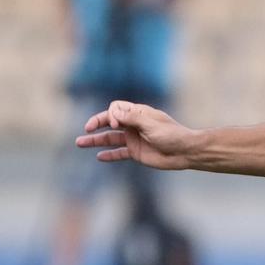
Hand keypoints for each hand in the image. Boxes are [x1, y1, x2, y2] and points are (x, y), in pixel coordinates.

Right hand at [75, 100, 195, 169]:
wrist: (185, 152)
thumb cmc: (172, 135)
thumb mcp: (151, 124)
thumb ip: (131, 119)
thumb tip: (113, 115)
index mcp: (138, 113)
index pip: (116, 108)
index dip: (111, 114)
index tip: (115, 124)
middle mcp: (134, 125)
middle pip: (109, 122)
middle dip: (96, 124)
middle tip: (86, 129)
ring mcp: (134, 139)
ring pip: (110, 138)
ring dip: (95, 140)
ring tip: (79, 142)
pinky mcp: (136, 152)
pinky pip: (118, 153)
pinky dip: (109, 154)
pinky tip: (98, 156)